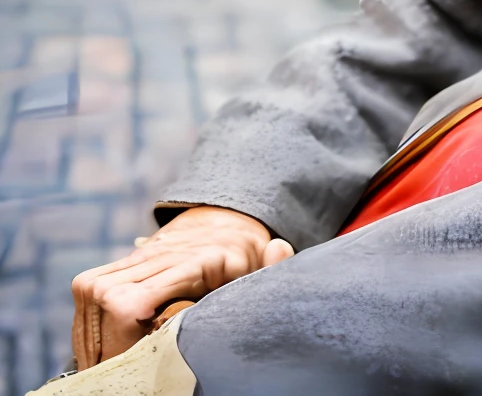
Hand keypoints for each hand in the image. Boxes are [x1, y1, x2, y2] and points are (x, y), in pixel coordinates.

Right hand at [71, 206, 293, 368]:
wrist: (226, 222)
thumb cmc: (244, 257)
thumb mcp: (261, 267)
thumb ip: (272, 267)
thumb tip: (278, 249)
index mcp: (196, 261)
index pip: (133, 303)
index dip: (125, 342)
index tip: (136, 366)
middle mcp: (160, 253)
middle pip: (110, 302)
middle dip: (107, 346)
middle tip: (123, 374)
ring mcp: (138, 254)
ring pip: (92, 294)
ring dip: (92, 336)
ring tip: (109, 366)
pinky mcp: (123, 258)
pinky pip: (88, 288)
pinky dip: (88, 320)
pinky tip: (100, 346)